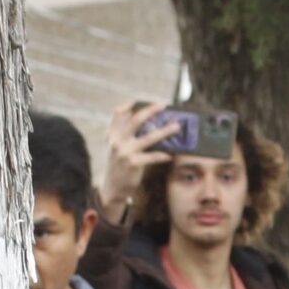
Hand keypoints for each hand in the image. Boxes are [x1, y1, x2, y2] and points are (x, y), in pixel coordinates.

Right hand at [102, 100, 180, 222]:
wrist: (112, 188)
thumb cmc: (119, 166)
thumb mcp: (116, 148)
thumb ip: (125, 135)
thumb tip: (148, 124)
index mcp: (113, 135)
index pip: (117, 114)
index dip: (128, 105)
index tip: (139, 101)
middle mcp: (117, 141)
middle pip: (135, 120)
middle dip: (150, 110)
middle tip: (163, 105)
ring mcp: (124, 152)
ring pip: (148, 137)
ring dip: (164, 131)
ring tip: (176, 127)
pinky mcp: (132, 163)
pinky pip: (152, 156)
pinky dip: (162, 155)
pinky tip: (170, 155)